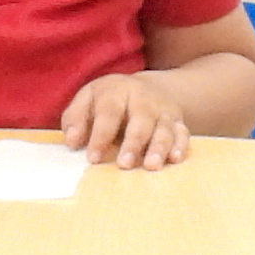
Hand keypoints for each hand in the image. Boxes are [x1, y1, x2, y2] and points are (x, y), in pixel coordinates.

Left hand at [60, 74, 193, 168]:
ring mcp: (162, 110)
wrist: (145, 88)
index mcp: (117, 91)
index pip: (109, 113)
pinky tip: (175, 158)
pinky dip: (180, 146)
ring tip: (151, 165)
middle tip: (124, 164)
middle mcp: (143, 99)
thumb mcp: (87, 100)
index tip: (93, 158)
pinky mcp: (178, 122)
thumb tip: (71, 141)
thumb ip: (75, 119)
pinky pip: (183, 133)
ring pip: (164, 128)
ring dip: (159, 147)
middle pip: (141, 119)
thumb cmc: (108, 101)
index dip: (101, 136)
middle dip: (133, 142)